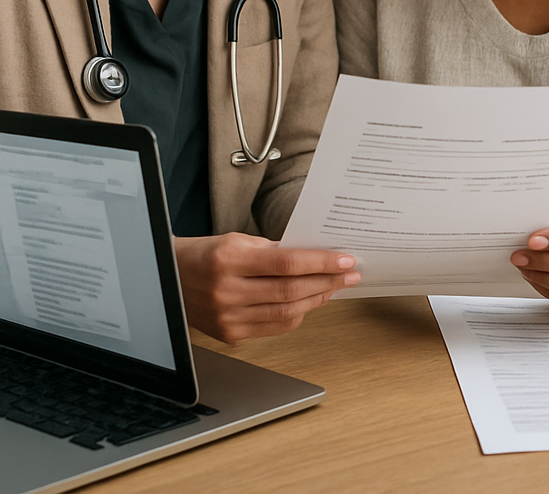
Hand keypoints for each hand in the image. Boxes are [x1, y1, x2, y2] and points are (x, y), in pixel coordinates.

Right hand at [174, 233, 360, 343]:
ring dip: (318, 299)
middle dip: (328, 281)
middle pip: (290, 291)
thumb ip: (275, 249)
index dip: (321, 262)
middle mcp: (227, 292)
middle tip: (351, 274)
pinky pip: (274, 327)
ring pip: (286, 313)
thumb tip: (316, 254)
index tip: (346, 259)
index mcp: (229, 261)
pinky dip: (298, 315)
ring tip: (336, 286)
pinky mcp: (230, 335)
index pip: (287, 263)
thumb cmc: (206, 254)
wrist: (169, 278)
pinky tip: (311, 301)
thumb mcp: (238, 241)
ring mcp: (228, 318)